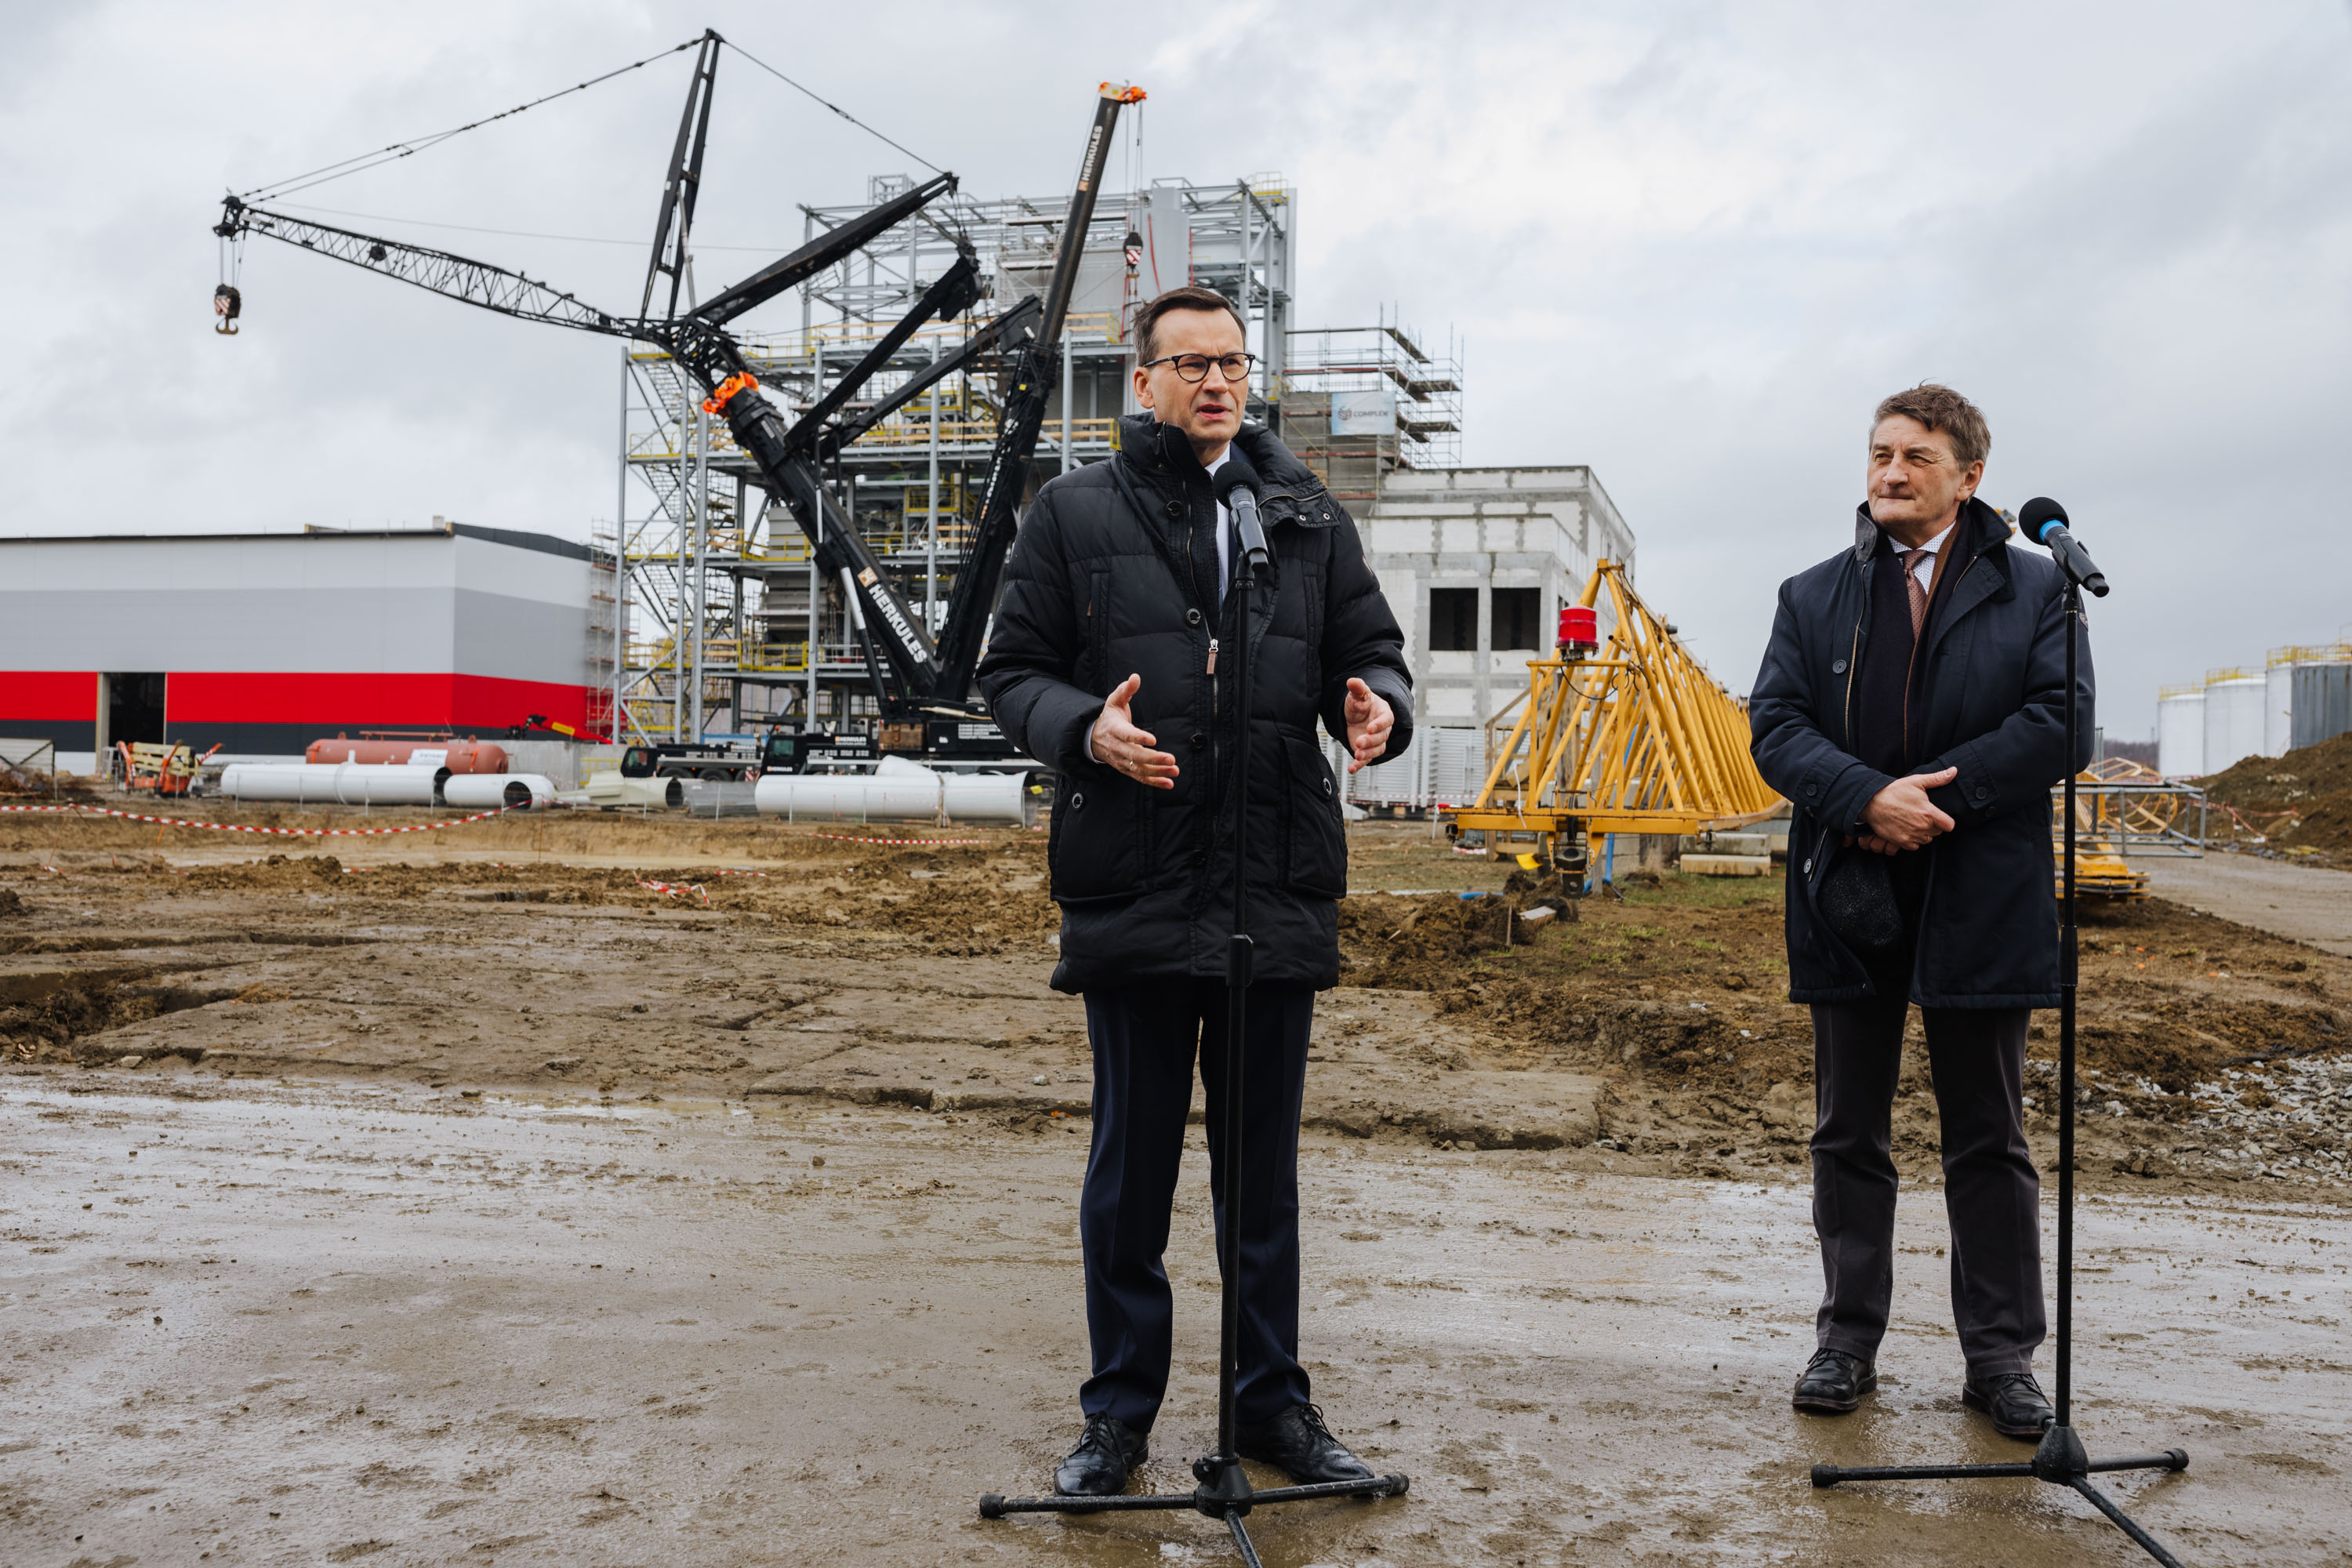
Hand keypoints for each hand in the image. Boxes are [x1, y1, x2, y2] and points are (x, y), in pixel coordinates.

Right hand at [1090, 673, 1178, 789]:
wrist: (1093, 738)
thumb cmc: (1109, 718)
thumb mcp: (1114, 701)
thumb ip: (1126, 690)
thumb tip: (1135, 677)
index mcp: (1115, 729)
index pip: (1127, 734)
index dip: (1139, 737)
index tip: (1153, 739)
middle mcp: (1117, 747)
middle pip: (1135, 755)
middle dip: (1154, 759)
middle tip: (1171, 759)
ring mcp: (1121, 760)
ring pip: (1139, 769)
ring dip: (1157, 772)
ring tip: (1174, 771)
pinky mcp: (1126, 769)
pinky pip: (1140, 777)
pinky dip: (1154, 782)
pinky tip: (1168, 783)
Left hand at [1343, 677, 1393, 773]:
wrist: (1357, 714)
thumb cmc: (1361, 703)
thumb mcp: (1358, 695)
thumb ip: (1358, 688)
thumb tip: (1352, 681)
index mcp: (1384, 713)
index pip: (1386, 720)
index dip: (1379, 725)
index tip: (1370, 728)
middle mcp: (1383, 729)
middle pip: (1382, 737)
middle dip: (1371, 741)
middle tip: (1359, 742)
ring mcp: (1376, 740)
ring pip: (1377, 750)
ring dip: (1368, 754)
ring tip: (1357, 755)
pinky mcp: (1367, 750)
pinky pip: (1366, 759)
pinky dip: (1359, 765)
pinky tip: (1351, 769)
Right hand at [1857, 766, 1957, 852]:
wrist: (1871, 802)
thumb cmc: (1894, 791)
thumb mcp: (1916, 781)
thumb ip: (1937, 779)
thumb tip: (1954, 771)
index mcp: (1928, 812)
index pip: (1949, 825)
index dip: (1945, 821)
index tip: (1939, 817)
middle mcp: (1922, 826)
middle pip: (1937, 832)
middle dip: (1933, 825)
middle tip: (1922, 816)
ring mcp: (1911, 835)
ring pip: (1926, 839)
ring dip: (1923, 833)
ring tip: (1913, 822)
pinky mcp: (1901, 842)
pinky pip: (1914, 846)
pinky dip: (1912, 840)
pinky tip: (1906, 829)